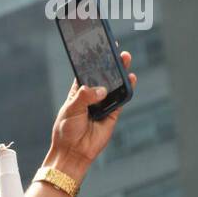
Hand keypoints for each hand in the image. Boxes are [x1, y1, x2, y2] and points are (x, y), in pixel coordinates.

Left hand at [46, 50, 136, 176]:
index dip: (94, 58)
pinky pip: (122, 99)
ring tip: (125, 58)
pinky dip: (128, 89)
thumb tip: (102, 89)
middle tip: (116, 49)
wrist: (73, 153)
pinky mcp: (113, 114)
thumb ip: (85, 96)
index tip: (100, 43)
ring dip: (121, 72)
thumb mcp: (71, 109)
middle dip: (111, 62)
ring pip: (115, 85)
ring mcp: (103, 104)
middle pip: (104, 75)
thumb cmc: (66, 130)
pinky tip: (131, 78)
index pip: (87, 70)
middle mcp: (92, 95)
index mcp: (78, 91)